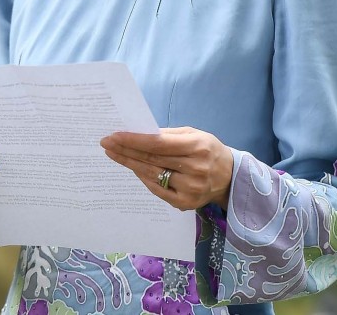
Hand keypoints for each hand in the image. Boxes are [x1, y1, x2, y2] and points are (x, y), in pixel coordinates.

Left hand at [100, 127, 233, 210]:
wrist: (230, 177)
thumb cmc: (208, 149)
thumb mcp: (193, 134)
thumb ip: (168, 134)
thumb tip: (139, 133)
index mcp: (197, 147)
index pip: (158, 144)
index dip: (134, 140)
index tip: (114, 136)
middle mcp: (194, 170)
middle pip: (151, 160)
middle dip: (126, 150)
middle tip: (106, 143)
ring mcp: (190, 189)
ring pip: (152, 175)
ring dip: (130, 164)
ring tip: (115, 154)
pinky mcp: (186, 203)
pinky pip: (157, 189)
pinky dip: (143, 178)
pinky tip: (133, 168)